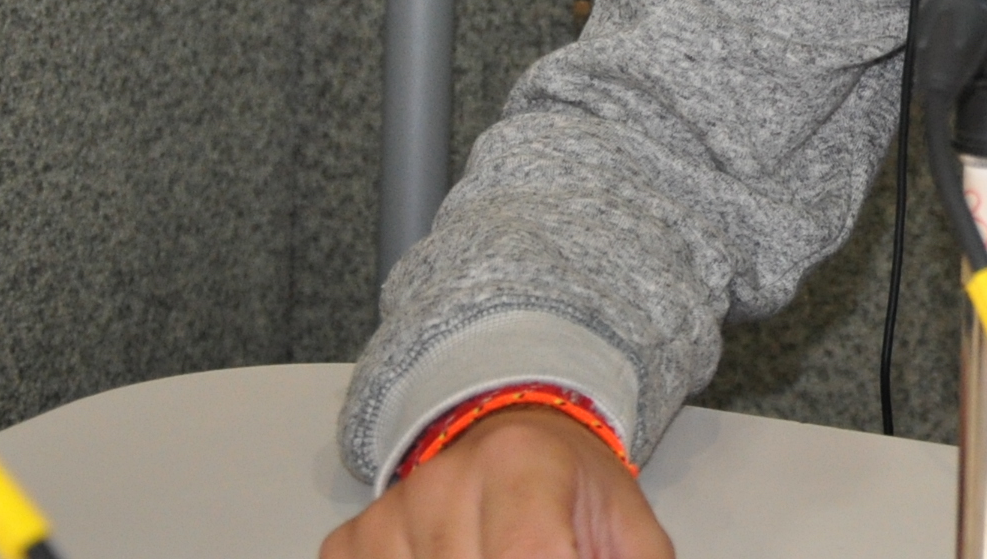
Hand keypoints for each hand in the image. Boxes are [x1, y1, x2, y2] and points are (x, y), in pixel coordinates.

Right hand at [322, 406, 674, 558]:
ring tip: (497, 549)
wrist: (520, 440)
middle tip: (538, 552)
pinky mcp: (356, 539)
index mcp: (521, 465)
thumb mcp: (630, 536)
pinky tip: (453, 557)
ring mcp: (393, 511)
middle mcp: (444, 480)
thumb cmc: (577, 493)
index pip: (528, 554)